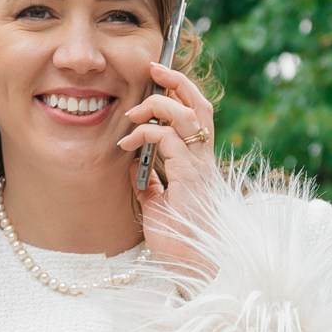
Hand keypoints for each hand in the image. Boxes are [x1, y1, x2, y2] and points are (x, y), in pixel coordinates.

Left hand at [117, 59, 215, 273]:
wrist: (189, 264)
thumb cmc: (178, 238)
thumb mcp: (157, 204)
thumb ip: (150, 183)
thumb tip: (135, 169)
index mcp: (197, 162)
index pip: (196, 115)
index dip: (181, 92)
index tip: (157, 77)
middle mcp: (203, 158)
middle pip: (200, 104)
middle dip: (178, 80)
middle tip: (153, 67)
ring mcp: (199, 165)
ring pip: (188, 114)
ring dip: (158, 104)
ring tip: (134, 112)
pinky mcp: (190, 175)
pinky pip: (169, 139)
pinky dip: (147, 133)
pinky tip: (128, 143)